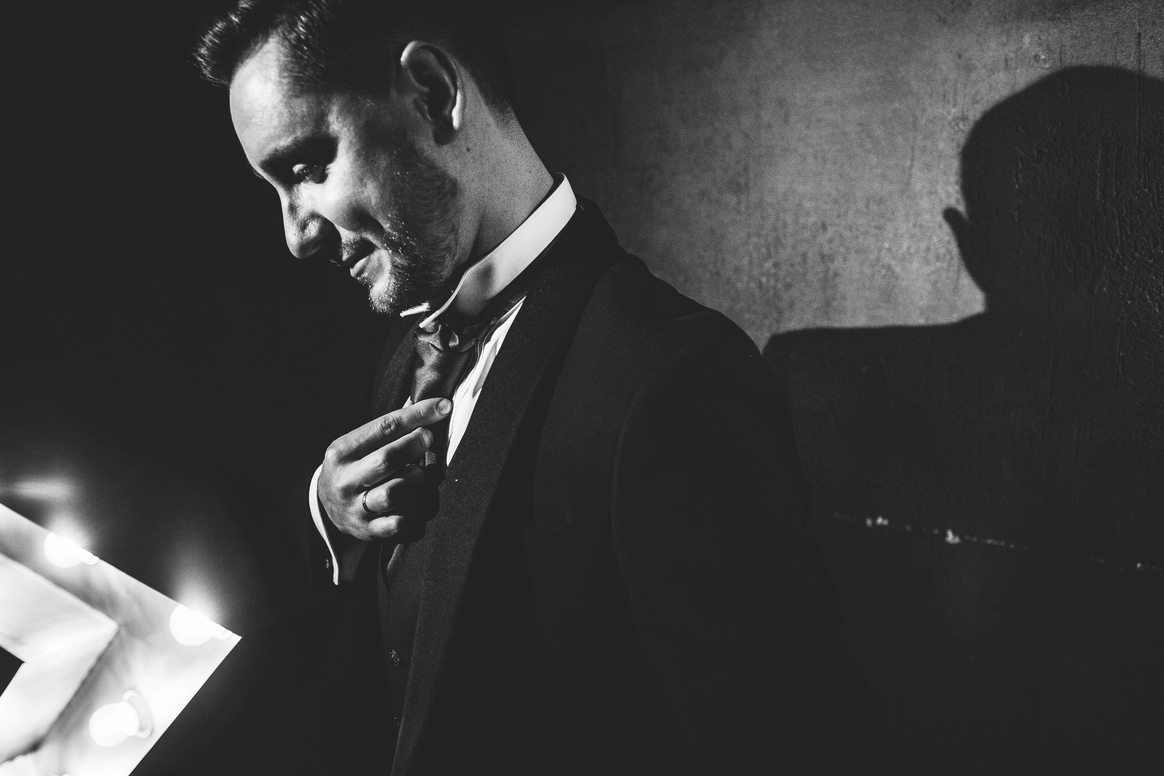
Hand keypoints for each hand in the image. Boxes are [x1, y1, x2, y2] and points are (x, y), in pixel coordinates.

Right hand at [318, 397, 451, 541]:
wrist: (327, 506)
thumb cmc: (355, 467)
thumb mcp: (360, 444)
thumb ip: (391, 430)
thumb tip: (434, 407)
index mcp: (342, 453)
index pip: (384, 427)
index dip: (417, 415)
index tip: (442, 407)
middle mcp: (345, 481)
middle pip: (387, 459)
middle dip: (415, 445)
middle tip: (427, 439)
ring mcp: (356, 509)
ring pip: (394, 494)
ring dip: (418, 481)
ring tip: (421, 475)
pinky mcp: (369, 531)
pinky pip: (401, 524)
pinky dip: (418, 511)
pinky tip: (420, 500)